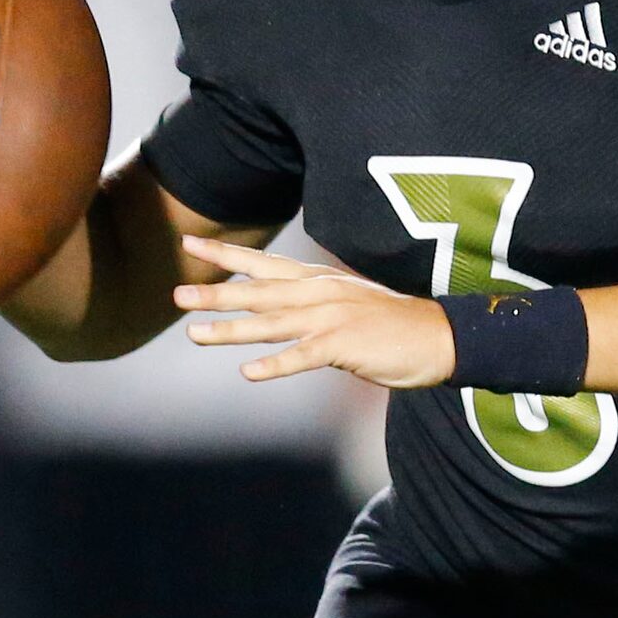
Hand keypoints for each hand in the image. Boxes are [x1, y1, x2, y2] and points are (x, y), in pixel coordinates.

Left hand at [174, 238, 455, 388]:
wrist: (439, 338)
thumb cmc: (390, 326)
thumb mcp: (345, 306)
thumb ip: (310, 308)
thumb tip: (275, 315)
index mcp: (319, 282)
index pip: (264, 265)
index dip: (226, 256)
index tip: (189, 244)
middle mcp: (321, 294)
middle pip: (259, 293)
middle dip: (217, 293)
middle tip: (177, 294)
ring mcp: (333, 319)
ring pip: (273, 324)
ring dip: (232, 329)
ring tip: (196, 333)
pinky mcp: (346, 346)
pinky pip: (304, 356)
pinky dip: (277, 365)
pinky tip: (249, 373)